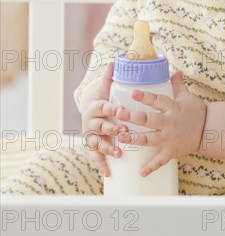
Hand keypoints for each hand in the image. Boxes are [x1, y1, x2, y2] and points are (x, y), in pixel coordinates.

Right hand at [81, 62, 127, 176]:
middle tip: (123, 132)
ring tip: (118, 153)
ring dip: (107, 148)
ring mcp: (91, 135)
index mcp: (96, 106)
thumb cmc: (103, 97)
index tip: (120, 110)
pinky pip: (96, 156)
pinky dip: (101, 164)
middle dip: (111, 130)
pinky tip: (109, 173)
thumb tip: (114, 61)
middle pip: (100, 126)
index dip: (111, 109)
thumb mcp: (105, 87)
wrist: (90, 109)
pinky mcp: (93, 145)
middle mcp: (91, 122)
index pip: (103, 107)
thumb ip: (109, 77)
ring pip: (97, 142)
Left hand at [116, 71, 206, 176]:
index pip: (156, 100)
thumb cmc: (197, 112)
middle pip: (148, 120)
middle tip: (119, 114)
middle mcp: (169, 123)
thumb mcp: (187, 97)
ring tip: (121, 138)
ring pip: (149, 139)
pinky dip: (151, 167)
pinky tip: (140, 173)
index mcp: (172, 108)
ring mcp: (170, 138)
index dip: (144, 96)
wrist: (211, 131)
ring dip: (134, 139)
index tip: (132, 92)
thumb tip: (175, 71)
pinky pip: (160, 161)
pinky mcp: (172, 151)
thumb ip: (178, 85)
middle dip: (133, 117)